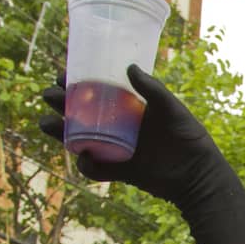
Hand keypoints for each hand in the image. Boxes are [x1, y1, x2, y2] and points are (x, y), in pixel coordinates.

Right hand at [41, 65, 223, 210]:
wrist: (198, 175)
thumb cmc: (190, 138)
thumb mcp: (172, 109)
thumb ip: (153, 90)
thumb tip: (129, 68)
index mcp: (129, 107)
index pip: (96, 91)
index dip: (77, 83)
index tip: (62, 74)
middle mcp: (119, 127)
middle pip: (82, 114)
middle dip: (61, 104)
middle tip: (50, 96)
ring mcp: (117, 149)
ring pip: (82, 139)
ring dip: (61, 133)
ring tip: (46, 124)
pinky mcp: (121, 171)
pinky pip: (97, 169)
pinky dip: (87, 166)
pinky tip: (82, 157)